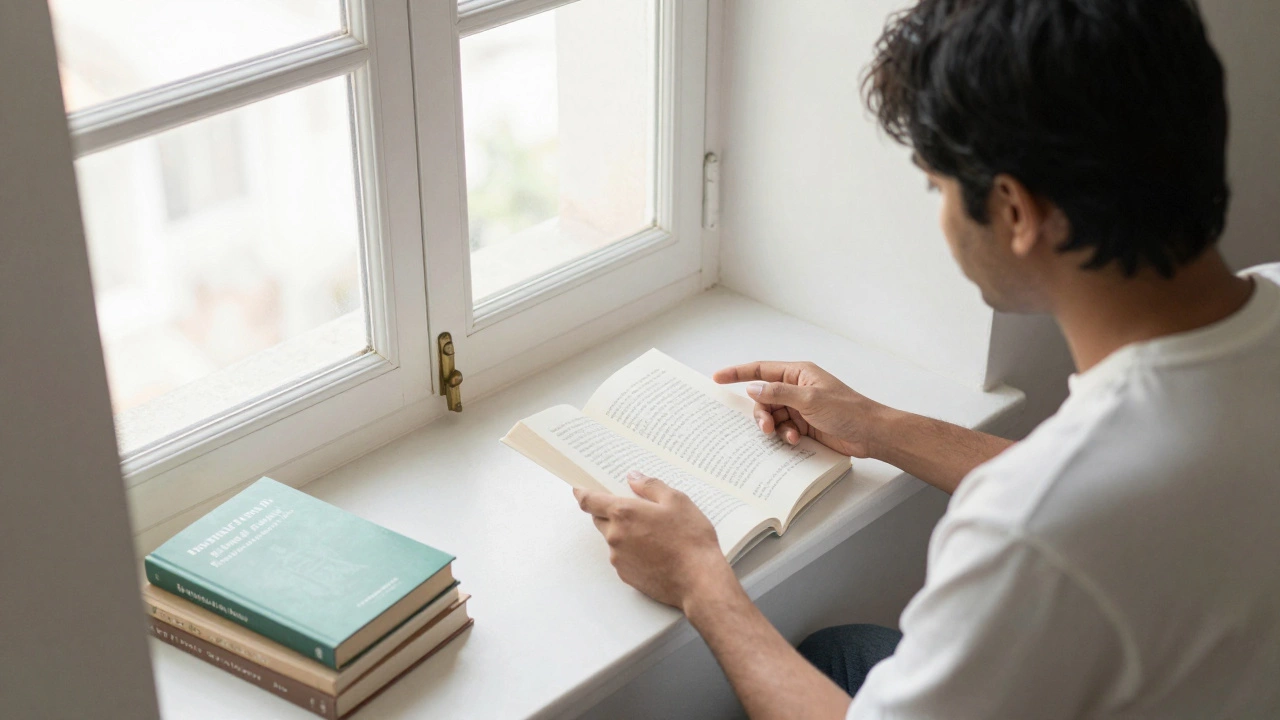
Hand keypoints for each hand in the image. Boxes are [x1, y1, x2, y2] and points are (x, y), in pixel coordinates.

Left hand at [574, 471, 736, 609]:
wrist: (698, 580)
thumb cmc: (690, 539)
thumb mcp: (677, 501)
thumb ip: (651, 486)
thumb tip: (633, 478)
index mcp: (624, 513)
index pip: (590, 501)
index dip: (582, 493)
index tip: (578, 489)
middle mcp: (615, 536)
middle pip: (600, 519)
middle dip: (610, 513)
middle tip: (633, 510)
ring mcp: (618, 558)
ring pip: (613, 539)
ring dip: (624, 533)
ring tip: (653, 534)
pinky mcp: (626, 576)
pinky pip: (622, 557)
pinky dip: (631, 552)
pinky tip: (654, 552)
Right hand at [714, 361, 889, 457]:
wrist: (870, 433)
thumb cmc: (847, 410)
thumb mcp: (810, 399)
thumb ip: (778, 393)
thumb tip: (753, 388)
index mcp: (798, 373)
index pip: (761, 370)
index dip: (737, 373)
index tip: (717, 377)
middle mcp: (796, 388)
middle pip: (763, 398)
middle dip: (761, 413)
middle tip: (766, 427)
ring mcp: (800, 407)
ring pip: (772, 416)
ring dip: (775, 427)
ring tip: (786, 436)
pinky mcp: (804, 425)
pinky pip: (783, 429)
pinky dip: (785, 436)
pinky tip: (795, 440)